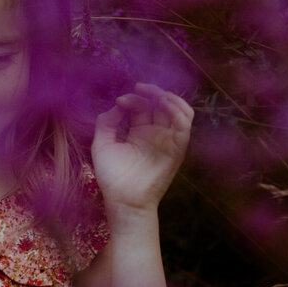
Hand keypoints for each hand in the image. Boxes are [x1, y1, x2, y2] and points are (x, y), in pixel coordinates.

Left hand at [91, 83, 192, 213]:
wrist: (124, 200)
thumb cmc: (112, 176)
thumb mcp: (102, 144)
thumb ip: (107, 122)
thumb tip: (117, 105)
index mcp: (138, 132)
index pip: (141, 106)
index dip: (133, 98)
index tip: (119, 101)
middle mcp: (155, 133)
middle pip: (161, 104)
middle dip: (153, 91)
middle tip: (140, 86)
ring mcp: (167, 140)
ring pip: (179, 111)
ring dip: (169, 97)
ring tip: (156, 93)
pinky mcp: (177, 148)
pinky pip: (185, 125)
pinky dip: (179, 110)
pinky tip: (165, 103)